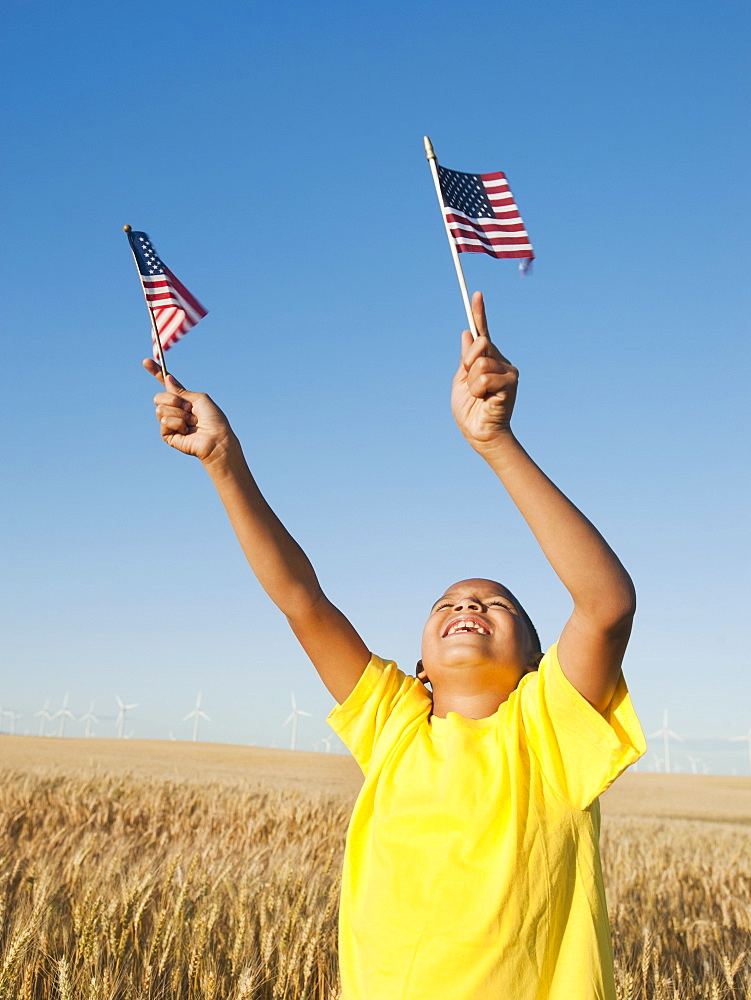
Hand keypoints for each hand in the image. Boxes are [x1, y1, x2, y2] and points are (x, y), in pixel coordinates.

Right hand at [143, 359, 237, 464]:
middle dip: (173, 400)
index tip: (146, 361)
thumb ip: (181, 391)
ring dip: (179, 414)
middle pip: (159, 397)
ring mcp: (170, 423)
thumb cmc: (213, 420)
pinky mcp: (167, 435)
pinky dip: (177, 423)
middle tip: (189, 409)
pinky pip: (164, 421)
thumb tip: (167, 379)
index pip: (166, 385)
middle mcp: (175, 410)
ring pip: (160, 409)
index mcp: (183, 400)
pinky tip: (187, 430)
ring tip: (192, 422)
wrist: (216, 439)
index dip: (156, 373)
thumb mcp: (199, 399)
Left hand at [451, 292, 518, 451]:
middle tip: (470, 382)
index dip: (479, 312)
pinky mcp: (511, 383)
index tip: (475, 294)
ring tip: (478, 396)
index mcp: (487, 360)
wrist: (480, 434)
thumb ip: (466, 359)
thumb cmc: (470, 411)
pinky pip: (485, 378)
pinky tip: (484, 400)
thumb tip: (467, 332)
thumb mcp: (461, 381)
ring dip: (472, 383)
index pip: (483, 332)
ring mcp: (508, 372)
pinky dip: (478, 391)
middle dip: (468, 363)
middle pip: (480, 344)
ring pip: (480, 363)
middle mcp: (501, 362)